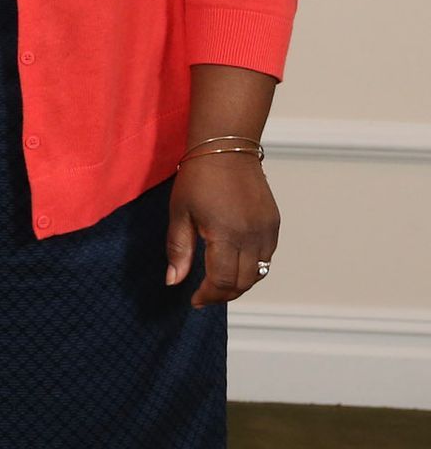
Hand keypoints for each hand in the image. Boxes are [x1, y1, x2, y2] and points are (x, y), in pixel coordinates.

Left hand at [166, 155, 279, 307]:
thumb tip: (174, 282)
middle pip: (244, 282)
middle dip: (223, 294)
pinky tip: (234, 264)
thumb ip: (178, 250)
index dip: (208, 296)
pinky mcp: (274, 223)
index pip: (223, 281)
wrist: (226, 148)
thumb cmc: (198, 178)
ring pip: (259, 273)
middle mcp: (252, 236)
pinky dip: (253, 267)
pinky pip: (267, 257)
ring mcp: (267, 230)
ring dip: (240, 283)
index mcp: (226, 235)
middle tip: (204, 295)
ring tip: (218, 283)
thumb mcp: (180, 213)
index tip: (194, 300)